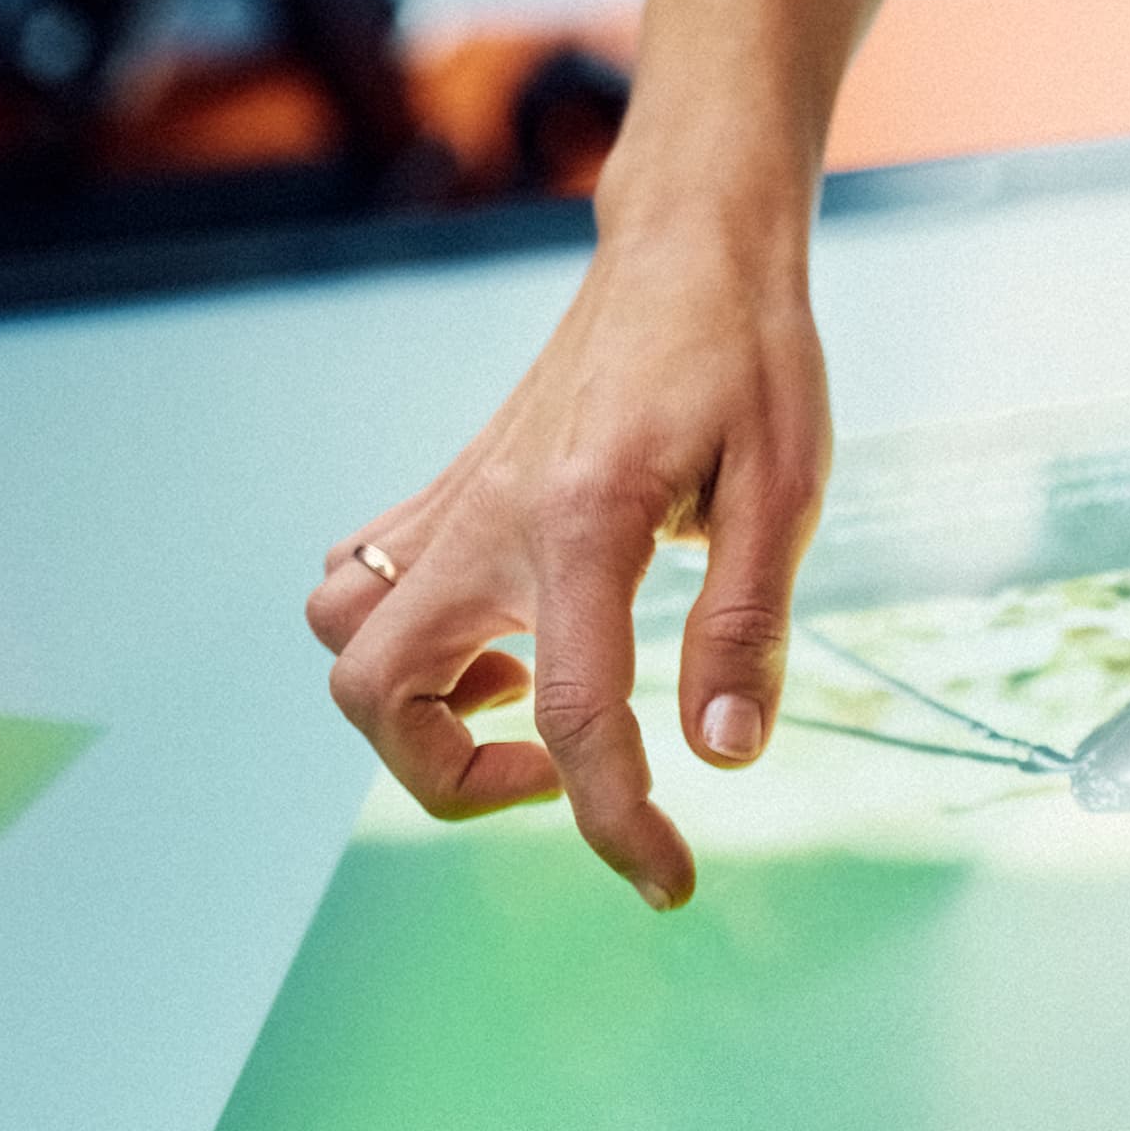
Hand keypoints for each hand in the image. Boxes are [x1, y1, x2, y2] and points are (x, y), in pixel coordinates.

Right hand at [305, 209, 829, 910]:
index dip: (618, 823)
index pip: (575, 715)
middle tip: (568, 767)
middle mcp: (488, 516)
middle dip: (454, 775)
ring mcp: (453, 500)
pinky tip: (511, 637)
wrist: (689, 249)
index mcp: (580, 523)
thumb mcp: (786, 491)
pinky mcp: (450, 489)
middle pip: (374, 691)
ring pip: (343, 635)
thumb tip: (724, 755)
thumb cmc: (749, 359)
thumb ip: (746, 627)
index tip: (668, 881)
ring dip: (413, 705)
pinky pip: (363, 578)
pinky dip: (408, 638)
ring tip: (530, 695)